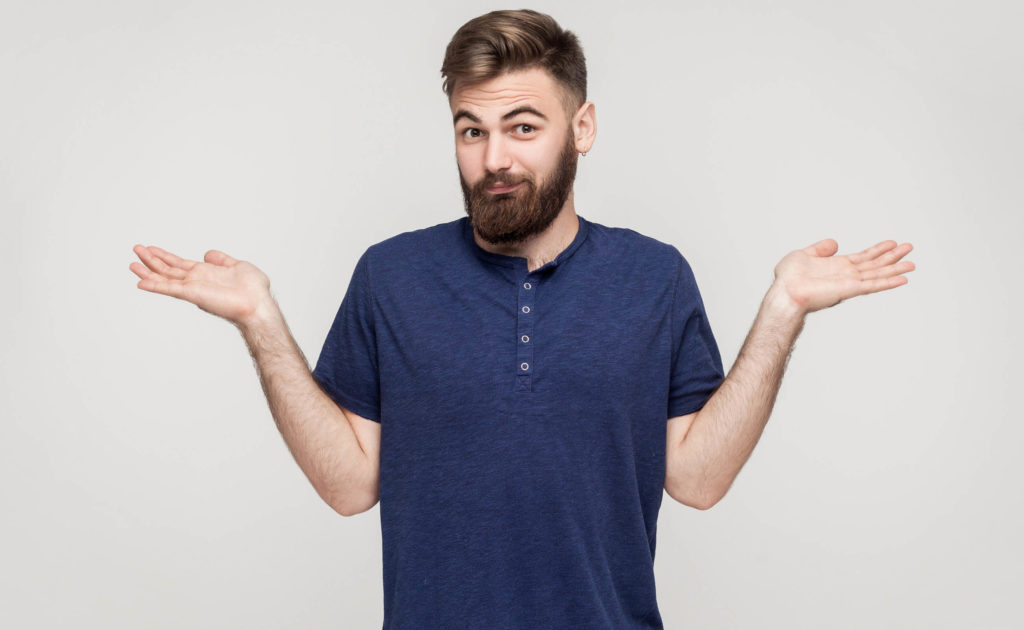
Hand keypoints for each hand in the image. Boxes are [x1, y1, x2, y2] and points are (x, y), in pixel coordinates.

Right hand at [129, 245, 275, 327]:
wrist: (257, 303)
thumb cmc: (253, 290)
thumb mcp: (237, 265)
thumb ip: (221, 259)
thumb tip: (208, 253)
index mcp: (205, 273)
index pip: (179, 263)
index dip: (164, 256)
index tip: (151, 249)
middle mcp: (196, 281)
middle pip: (167, 270)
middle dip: (151, 260)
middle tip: (135, 249)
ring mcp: (192, 288)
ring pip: (164, 278)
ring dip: (147, 271)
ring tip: (132, 264)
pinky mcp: (192, 294)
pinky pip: (170, 289)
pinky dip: (155, 286)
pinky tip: (141, 283)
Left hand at [771, 238, 914, 314]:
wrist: (785, 291)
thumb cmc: (789, 278)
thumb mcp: (804, 254)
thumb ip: (820, 249)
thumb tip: (833, 243)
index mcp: (837, 266)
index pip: (863, 257)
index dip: (878, 250)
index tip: (893, 243)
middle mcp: (846, 275)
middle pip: (875, 265)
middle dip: (893, 257)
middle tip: (910, 248)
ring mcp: (850, 283)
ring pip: (878, 274)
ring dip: (896, 269)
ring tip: (912, 264)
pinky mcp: (850, 290)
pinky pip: (873, 285)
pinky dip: (888, 282)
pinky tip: (902, 279)